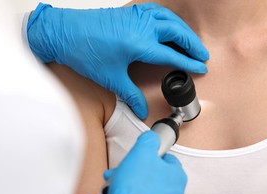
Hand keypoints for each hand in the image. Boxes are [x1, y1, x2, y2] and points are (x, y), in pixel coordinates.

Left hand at [27, 3, 208, 118]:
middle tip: (203, 54)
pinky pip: (156, 11)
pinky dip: (168, 17)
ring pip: (168, 18)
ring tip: (191, 40)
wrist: (63, 32)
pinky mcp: (129, 11)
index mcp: (139, 44)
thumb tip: (141, 110)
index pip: (172, 54)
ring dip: (183, 29)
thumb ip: (130, 95)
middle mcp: (141, 26)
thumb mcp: (110, 78)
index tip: (201, 67)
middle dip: (193, 43)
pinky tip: (169, 25)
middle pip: (177, 32)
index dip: (189, 61)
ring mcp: (135, 16)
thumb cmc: (84, 52)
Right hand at [92, 131, 186, 193]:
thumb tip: (152, 137)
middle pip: (149, 176)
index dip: (146, 155)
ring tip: (107, 191)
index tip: (133, 158)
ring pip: (140, 193)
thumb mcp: (141, 153)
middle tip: (114, 175)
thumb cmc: (136, 189)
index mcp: (176, 176)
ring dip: (121, 189)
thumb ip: (149, 140)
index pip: (164, 158)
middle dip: (128, 174)